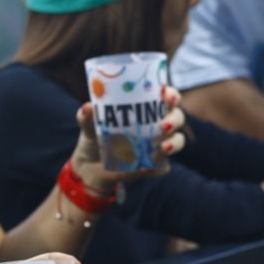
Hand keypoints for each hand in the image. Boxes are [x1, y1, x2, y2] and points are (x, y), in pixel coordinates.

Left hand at [72, 87, 186, 188]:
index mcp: (146, 109)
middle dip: (175, 119)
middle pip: (177, 117)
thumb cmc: (94, 138)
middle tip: (164, 125)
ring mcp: (158, 146)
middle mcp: (157, 125)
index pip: (167, 97)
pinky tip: (148, 167)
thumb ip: (86, 117)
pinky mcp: (154, 166)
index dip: (171, 95)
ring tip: (163, 147)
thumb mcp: (88, 126)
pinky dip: (159, 166)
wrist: (89, 168)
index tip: (167, 97)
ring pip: (178, 140)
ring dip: (174, 143)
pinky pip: (163, 167)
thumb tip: (88, 107)